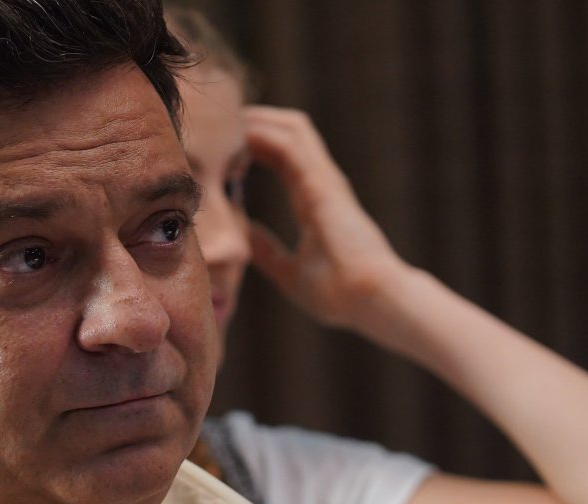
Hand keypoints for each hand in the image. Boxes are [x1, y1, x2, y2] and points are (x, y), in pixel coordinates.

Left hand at [243, 105, 409, 329]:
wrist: (370, 300)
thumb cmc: (339, 293)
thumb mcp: (289, 271)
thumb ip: (266, 251)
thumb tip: (243, 237)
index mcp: (312, 198)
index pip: (282, 154)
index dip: (253, 144)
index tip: (221, 146)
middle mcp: (319, 182)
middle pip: (286, 132)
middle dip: (253, 121)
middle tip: (217, 121)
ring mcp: (324, 179)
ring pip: (292, 128)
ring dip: (259, 119)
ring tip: (226, 119)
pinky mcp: (324, 183)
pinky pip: (293, 143)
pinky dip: (265, 133)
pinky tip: (238, 136)